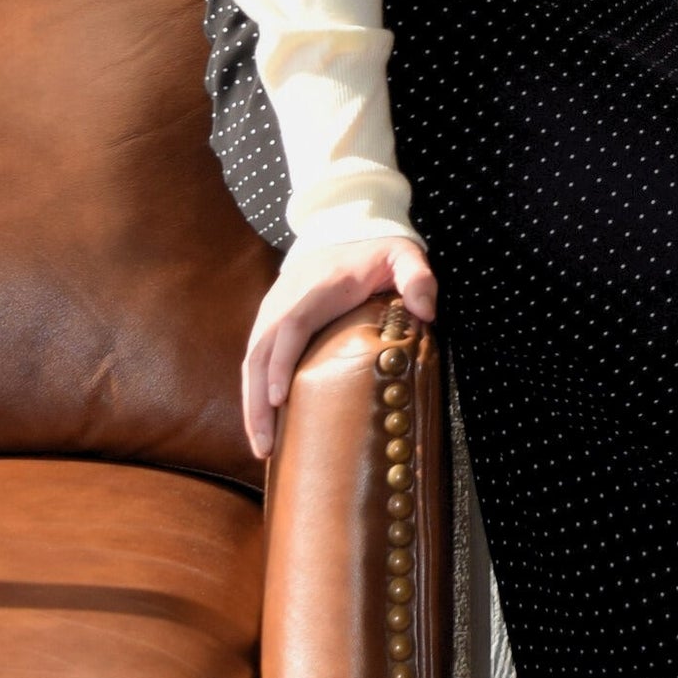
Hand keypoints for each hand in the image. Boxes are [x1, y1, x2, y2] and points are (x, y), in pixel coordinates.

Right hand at [241, 232, 436, 458]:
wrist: (342, 228)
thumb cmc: (377, 250)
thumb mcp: (404, 254)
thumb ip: (418, 277)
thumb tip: (427, 312)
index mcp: (317, 288)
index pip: (291, 325)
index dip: (280, 363)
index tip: (278, 400)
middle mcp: (285, 301)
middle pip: (259, 353)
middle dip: (257, 402)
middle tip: (266, 448)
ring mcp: (272, 311)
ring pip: (250, 362)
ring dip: (251, 406)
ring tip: (263, 449)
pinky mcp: (269, 322)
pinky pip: (255, 361)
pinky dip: (254, 394)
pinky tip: (264, 425)